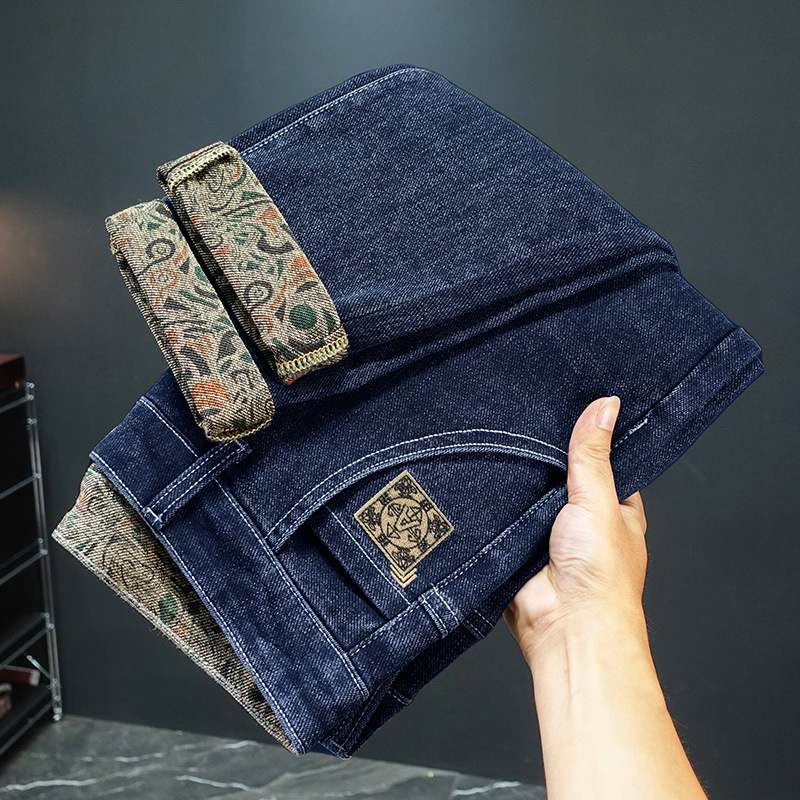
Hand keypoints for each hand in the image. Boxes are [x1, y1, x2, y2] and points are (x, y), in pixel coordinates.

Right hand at [503, 396, 648, 661]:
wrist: (565, 627)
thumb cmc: (601, 577)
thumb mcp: (599, 500)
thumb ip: (594, 455)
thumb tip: (606, 406)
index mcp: (615, 509)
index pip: (603, 462)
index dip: (589, 438)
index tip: (571, 405)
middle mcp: (582, 521)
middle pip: (559, 476)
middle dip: (544, 459)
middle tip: (524, 419)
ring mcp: (547, 535)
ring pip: (528, 496)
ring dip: (518, 484)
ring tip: (499, 442)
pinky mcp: (515, 547)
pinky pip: (502, 518)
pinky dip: (495, 506)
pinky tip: (482, 480)